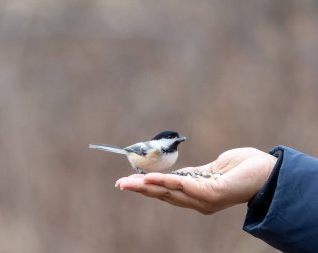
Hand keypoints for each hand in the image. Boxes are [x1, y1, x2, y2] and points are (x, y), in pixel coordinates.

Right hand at [115, 148, 276, 213]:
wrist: (270, 172)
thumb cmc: (244, 168)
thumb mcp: (213, 169)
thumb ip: (196, 173)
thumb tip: (179, 174)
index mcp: (196, 193)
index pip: (166, 191)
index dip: (147, 187)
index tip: (129, 182)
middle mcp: (196, 200)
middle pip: (163, 194)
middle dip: (139, 189)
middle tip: (119, 184)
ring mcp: (202, 198)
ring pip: (168, 191)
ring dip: (145, 186)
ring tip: (126, 182)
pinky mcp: (210, 192)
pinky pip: (182, 185)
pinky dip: (164, 181)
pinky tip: (149, 178)